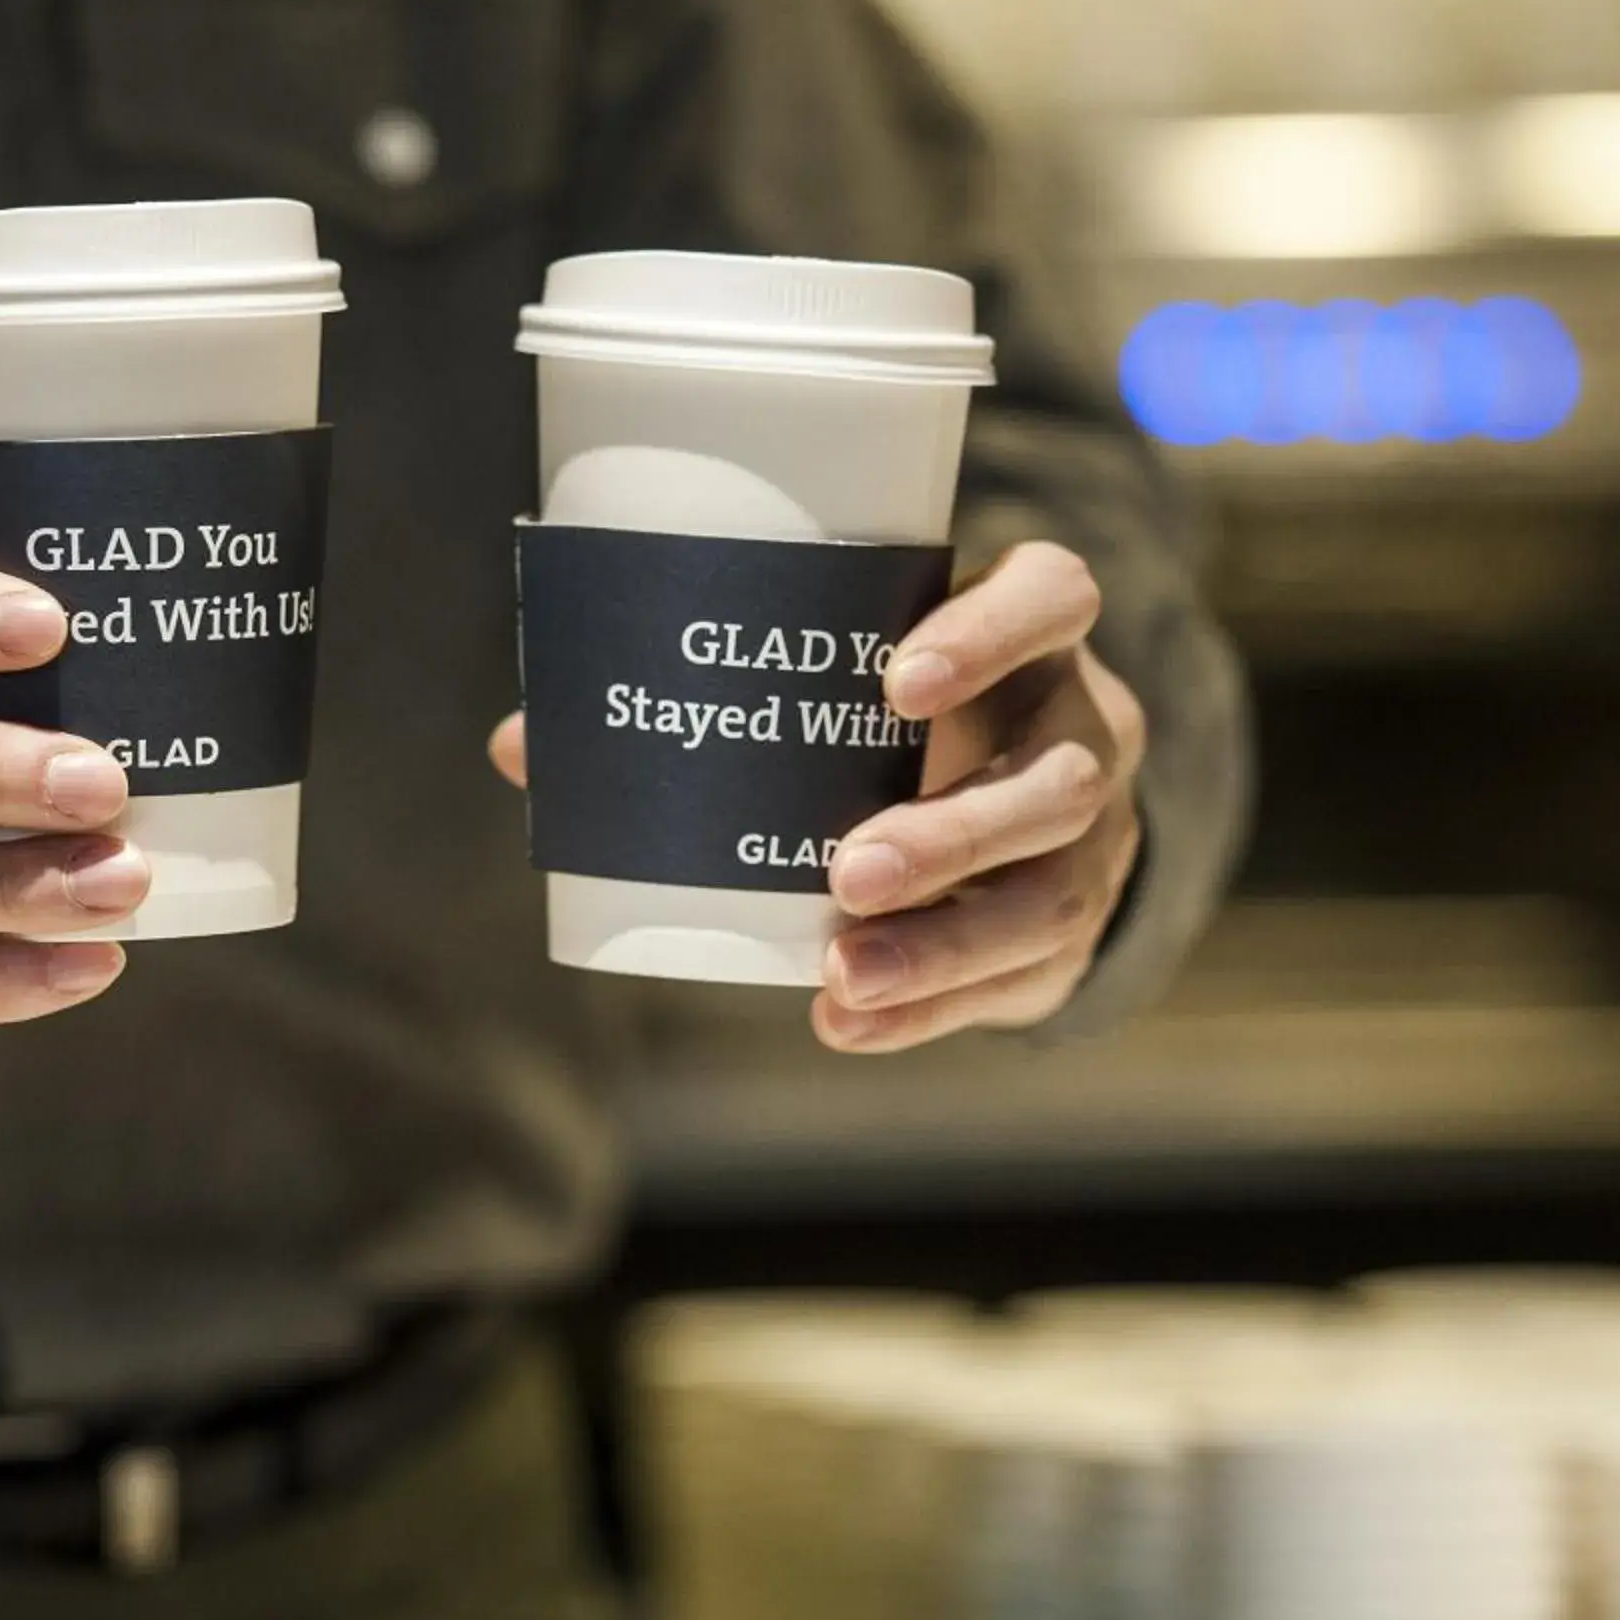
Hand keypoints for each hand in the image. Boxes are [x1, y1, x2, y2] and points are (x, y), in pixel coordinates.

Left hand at [486, 540, 1144, 1052]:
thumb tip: (524, 745)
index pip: (1056, 598)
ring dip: (943, 943)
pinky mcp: (1076, 929)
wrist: (1015, 798)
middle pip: (1055, 775)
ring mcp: (1095, 838)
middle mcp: (1085, 728)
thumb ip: (698, 701)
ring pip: (1047, 892)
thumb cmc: (888, 715)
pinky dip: (930, 1009)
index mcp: (1036, 634)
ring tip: (842, 972)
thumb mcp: (833, 683)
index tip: (895, 683)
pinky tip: (850, 1022)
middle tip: (845, 869)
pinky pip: (1020, 978)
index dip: (990, 633)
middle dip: (952, 830)